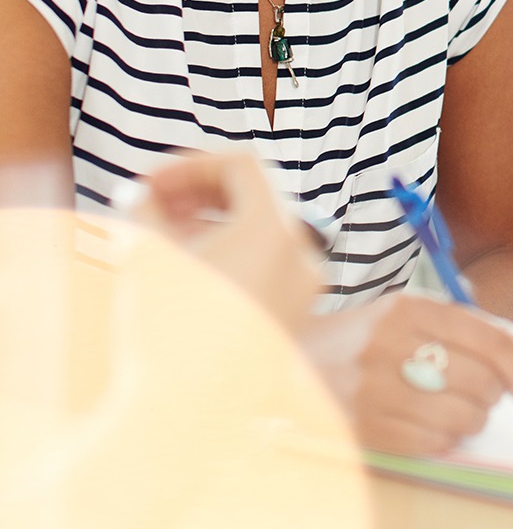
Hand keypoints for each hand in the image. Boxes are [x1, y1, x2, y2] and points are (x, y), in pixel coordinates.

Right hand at [129, 151, 320, 332]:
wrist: (188, 413)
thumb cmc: (169, 332)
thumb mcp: (148, 255)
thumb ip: (146, 208)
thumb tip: (142, 191)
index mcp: (275, 228)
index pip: (243, 165)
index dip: (192, 164)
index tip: (152, 181)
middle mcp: (303, 252)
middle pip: (257, 195)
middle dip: (202, 191)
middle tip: (157, 202)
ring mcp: (306, 285)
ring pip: (265, 230)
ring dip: (217, 220)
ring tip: (168, 234)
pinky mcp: (297, 313)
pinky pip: (272, 263)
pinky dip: (237, 252)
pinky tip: (195, 265)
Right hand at [301, 292, 512, 454]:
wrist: (285, 363)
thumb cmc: (366, 340)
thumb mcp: (418, 319)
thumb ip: (482, 331)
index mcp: (406, 308)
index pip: (485, 334)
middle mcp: (388, 344)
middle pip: (477, 377)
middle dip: (496, 394)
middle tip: (491, 399)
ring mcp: (370, 388)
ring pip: (458, 413)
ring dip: (474, 419)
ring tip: (465, 413)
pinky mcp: (359, 426)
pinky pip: (429, 441)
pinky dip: (446, 439)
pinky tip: (439, 429)